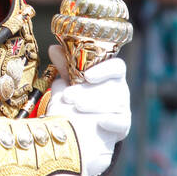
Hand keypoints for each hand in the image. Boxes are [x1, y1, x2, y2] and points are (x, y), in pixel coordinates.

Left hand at [46, 52, 130, 175]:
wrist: (81, 127)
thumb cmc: (78, 97)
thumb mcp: (69, 82)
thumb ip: (65, 67)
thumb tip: (54, 48)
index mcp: (109, 75)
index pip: (117, 66)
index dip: (104, 69)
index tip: (87, 75)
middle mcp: (119, 89)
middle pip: (112, 86)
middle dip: (89, 91)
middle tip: (68, 96)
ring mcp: (122, 108)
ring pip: (116, 104)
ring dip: (95, 105)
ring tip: (75, 107)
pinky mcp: (122, 126)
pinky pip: (122, 123)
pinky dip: (113, 122)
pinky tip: (101, 122)